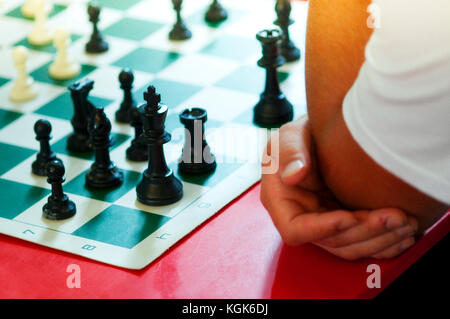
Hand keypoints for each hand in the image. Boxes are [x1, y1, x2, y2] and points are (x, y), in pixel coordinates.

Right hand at [260, 115, 417, 259]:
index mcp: (281, 203)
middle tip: (395, 217)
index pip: (295, 230)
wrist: (322, 136)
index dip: (322, 229)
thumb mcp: (289, 136)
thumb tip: (291, 176)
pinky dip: (385, 242)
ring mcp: (324, 224)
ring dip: (380, 239)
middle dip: (364, 231)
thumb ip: (288, 152)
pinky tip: (405, 233)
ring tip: (407, 222)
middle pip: (331, 241)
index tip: (349, 216)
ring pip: (351, 245)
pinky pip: (363, 242)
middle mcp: (301, 218)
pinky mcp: (344, 223)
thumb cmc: (300, 136)